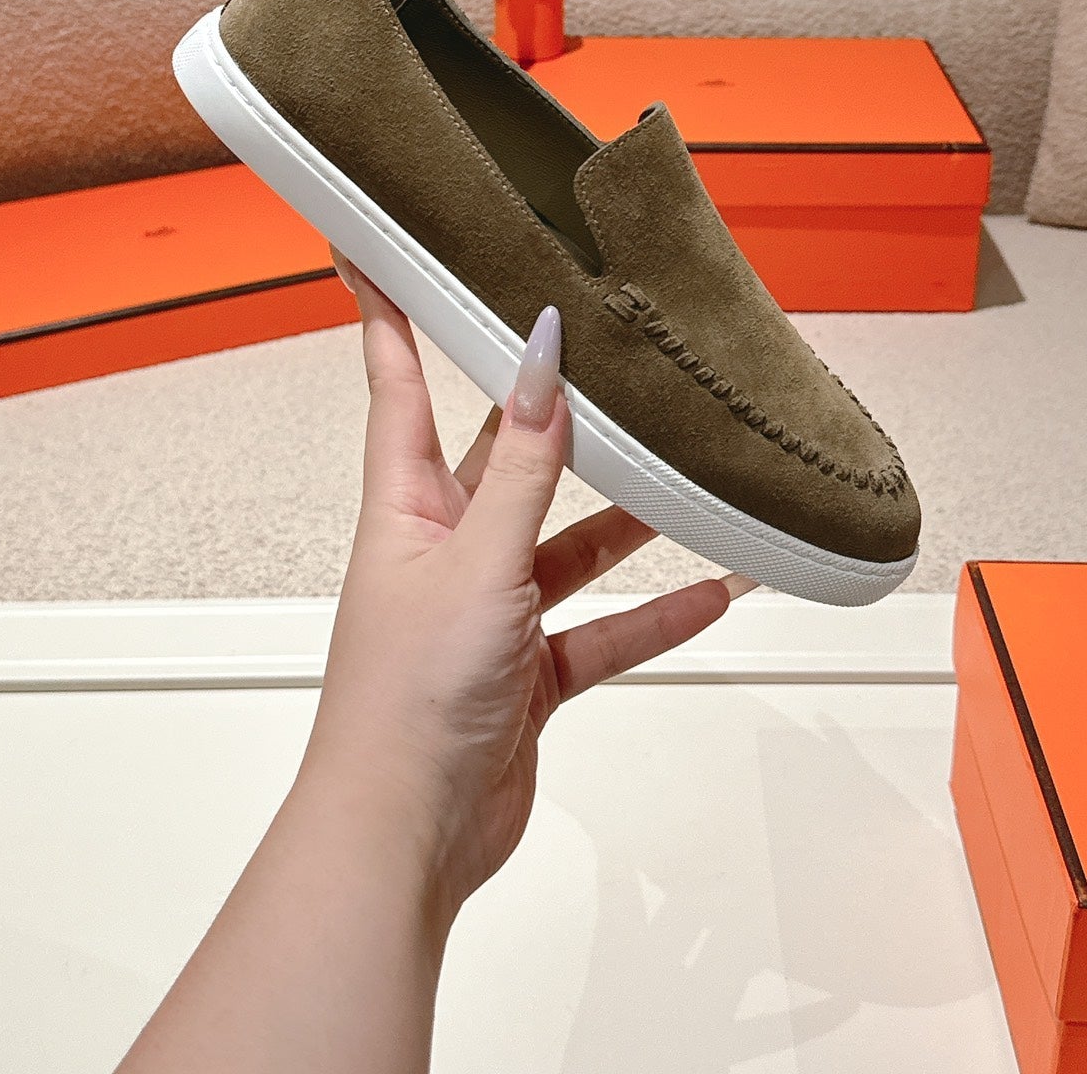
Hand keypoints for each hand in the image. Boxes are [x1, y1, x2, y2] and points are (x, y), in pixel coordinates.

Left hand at [302, 253, 749, 923]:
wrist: (405, 839)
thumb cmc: (405, 704)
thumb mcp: (476, 563)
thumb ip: (523, 466)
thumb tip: (540, 360)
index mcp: (406, 510)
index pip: (396, 386)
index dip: (387, 316)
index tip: (375, 249)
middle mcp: (444, 551)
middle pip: (503, 458)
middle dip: (549, 413)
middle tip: (592, 353)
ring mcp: (487, 612)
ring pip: (566, 545)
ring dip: (624, 521)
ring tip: (683, 478)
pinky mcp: (527, 674)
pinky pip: (601, 630)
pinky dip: (652, 613)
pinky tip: (710, 591)